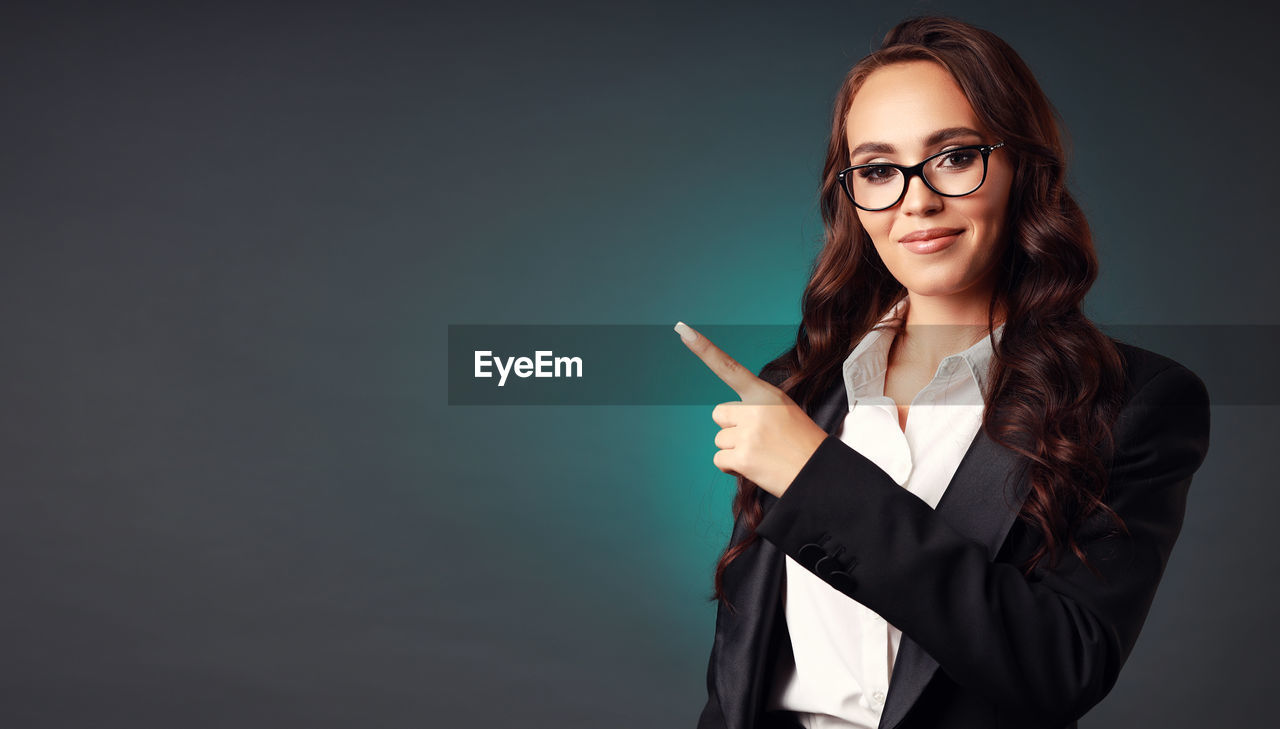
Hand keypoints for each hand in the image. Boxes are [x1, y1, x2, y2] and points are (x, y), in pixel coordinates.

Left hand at [675, 321, 828, 497]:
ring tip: (762, 454)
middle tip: (760, 438)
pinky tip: (753, 467)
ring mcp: (747, 433)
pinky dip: (731, 468)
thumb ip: (756, 406)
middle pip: (719, 414)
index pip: (729, 368)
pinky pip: (719, 460)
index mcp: (765, 394)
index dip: (704, 350)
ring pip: (720, 439)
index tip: (684, 331)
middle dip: (732, 427)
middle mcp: (754, 410)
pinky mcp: (742, 458)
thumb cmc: (802, 443)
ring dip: (734, 449)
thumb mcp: (784, 411)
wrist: (819, 472)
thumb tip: (728, 416)